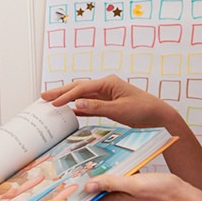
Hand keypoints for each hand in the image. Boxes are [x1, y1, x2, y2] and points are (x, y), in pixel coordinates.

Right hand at [41, 74, 176, 128]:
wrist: (158, 117)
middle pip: (78, 87)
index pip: (81, 88)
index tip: (52, 103)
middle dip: (60, 92)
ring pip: (81, 95)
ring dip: (66, 98)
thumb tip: (76, 104)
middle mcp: (105, 86)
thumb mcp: (119, 109)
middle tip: (43, 96)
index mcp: (108, 83)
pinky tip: (69, 110)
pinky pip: (88, 103)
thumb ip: (97, 107)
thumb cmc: (143, 110)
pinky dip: (77, 106)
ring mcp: (106, 94)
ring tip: (50, 101)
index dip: (65, 95)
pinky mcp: (108, 103)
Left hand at [81, 172, 193, 200]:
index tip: (60, 193)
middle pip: (93, 196)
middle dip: (84, 185)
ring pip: (106, 189)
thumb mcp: (134, 183)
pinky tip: (117, 164)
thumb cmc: (162, 191)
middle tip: (73, 171)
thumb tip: (88, 186)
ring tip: (92, 164)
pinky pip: (118, 185)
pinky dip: (115, 176)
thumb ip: (110, 183)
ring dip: (101, 178)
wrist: (185, 197)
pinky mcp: (133, 194)